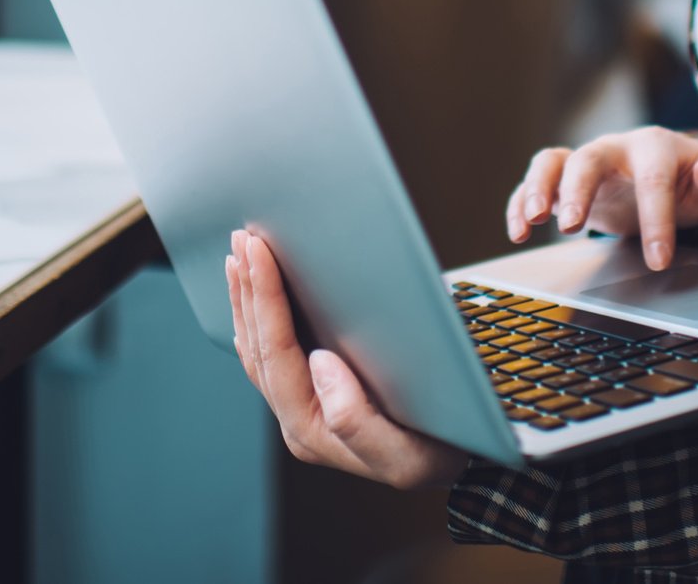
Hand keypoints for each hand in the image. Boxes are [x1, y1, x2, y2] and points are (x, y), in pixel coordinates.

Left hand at [224, 229, 466, 490]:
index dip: (265, 299)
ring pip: (258, 349)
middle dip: (250, 289)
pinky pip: (272, 353)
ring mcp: (301, 410)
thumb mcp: (409, 455)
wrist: (457, 460)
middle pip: (259, 348)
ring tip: (239, 254)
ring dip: (248, 298)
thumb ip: (357, 421)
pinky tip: (251, 297)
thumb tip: (319, 364)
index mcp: (311, 432)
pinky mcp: (311, 397)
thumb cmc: (439, 453)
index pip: (278, 355)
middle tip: (243, 237)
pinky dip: (259, 316)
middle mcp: (297, 422)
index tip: (259, 251)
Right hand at [505, 128, 697, 269]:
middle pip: (588, 160)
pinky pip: (534, 184)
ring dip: (538, 188)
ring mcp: (583, 162)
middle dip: (578, 191)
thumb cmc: (688, 183)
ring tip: (532, 219)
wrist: (664, 176)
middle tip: (573, 227)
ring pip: (552, 162)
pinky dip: (520, 204)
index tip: (659, 260)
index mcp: (653, 147)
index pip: (653, 179)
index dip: (655, 219)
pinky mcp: (563, 182)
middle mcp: (613, 149)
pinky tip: (518, 232)